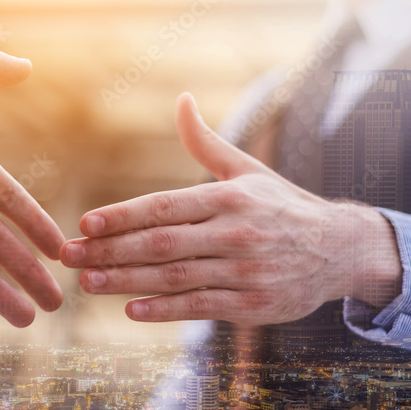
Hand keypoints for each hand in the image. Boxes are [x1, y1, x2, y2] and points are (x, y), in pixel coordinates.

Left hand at [61, 93, 402, 324]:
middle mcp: (237, 232)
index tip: (85, 224)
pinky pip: (201, 306)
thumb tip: (182, 100)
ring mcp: (245, 270)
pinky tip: (131, 309)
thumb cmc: (284, 207)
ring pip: (175, 276)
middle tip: (69, 256)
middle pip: (162, 243)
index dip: (123, 216)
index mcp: (230, 197)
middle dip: (111, 250)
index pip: (165, 206)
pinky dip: (164, 309)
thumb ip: (207, 143)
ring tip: (88, 282)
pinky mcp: (253, 304)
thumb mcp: (248, 171)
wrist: (341, 249)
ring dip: (127, 281)